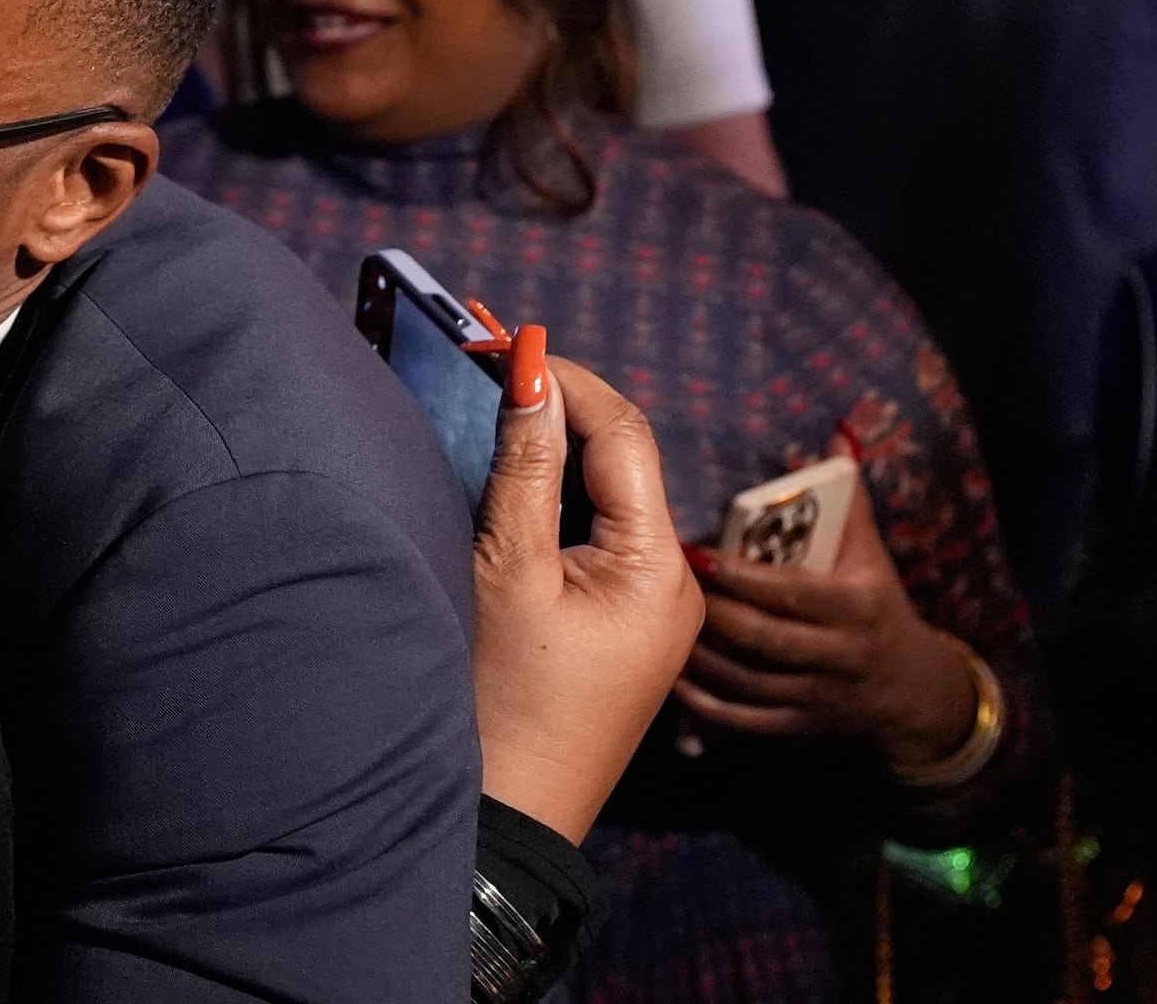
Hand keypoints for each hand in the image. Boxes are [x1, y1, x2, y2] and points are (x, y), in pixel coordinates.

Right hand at [472, 337, 702, 841]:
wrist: (508, 817)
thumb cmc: (505, 702)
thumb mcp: (508, 571)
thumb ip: (523, 469)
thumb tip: (529, 376)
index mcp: (659, 567)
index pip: (621, 433)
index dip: (563, 378)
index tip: (499, 340)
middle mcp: (671, 582)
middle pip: (620, 456)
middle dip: (557, 402)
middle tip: (485, 356)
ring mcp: (649, 607)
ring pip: (606, 492)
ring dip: (552, 444)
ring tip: (490, 398)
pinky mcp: (619, 625)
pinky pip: (595, 534)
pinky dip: (553, 493)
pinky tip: (508, 468)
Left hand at [681, 481, 981, 779]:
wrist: (911, 692)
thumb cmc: (877, 604)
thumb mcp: (870, 553)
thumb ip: (848, 495)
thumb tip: (837, 432)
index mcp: (857, 607)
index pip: (793, 593)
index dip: (743, 577)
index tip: (696, 553)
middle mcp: (840, 656)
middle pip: (763, 638)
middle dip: (711, 612)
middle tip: (659, 582)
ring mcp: (818, 698)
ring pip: (747, 681)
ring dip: (699, 655)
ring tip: (655, 621)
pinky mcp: (798, 727)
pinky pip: (743, 720)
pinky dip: (704, 702)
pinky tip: (672, 676)